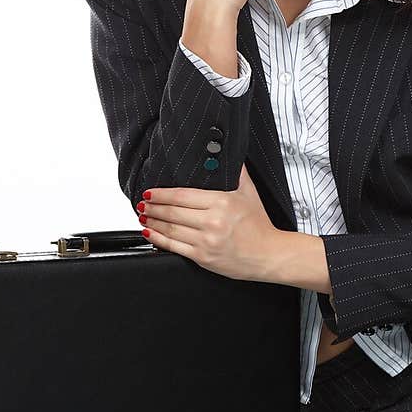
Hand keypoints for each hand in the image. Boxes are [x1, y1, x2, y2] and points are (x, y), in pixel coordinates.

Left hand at [136, 163, 278, 281]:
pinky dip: (159, 239)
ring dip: (152, 222)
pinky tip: (150, 233)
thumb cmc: (259, 225)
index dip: (162, 194)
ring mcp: (206, 241)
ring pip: (170, 229)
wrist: (269, 255)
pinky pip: (174, 247)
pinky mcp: (203, 257)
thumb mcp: (250, 193)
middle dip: (153, 207)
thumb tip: (228, 154)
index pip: (182, 195)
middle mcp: (212, 221)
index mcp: (222, 202)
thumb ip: (237, 172)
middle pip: (173, 212)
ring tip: (143, 216)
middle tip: (142, 203)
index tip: (151, 192)